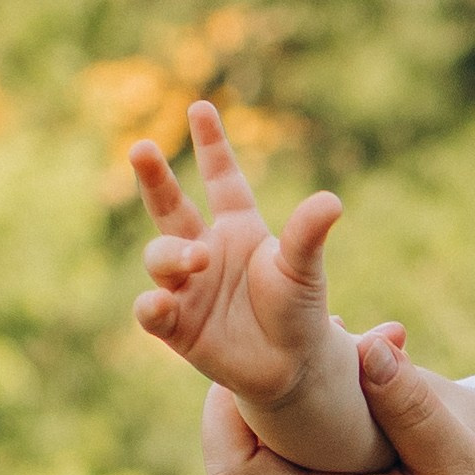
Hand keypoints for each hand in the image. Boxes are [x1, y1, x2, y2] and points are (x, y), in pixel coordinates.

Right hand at [131, 101, 342, 407]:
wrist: (292, 367)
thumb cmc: (299, 308)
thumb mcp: (304, 268)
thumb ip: (307, 235)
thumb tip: (331, 202)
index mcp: (238, 228)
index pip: (221, 179)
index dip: (211, 145)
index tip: (201, 107)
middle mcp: (205, 249)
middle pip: (171, 207)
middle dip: (155, 177)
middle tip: (143, 148)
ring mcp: (187, 287)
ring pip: (160, 257)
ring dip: (172, 254)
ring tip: (197, 259)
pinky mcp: (177, 326)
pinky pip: (153, 311)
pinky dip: (153, 304)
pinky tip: (160, 300)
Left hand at [201, 332, 474, 474]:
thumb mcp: (465, 467)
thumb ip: (412, 408)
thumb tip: (368, 344)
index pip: (232, 471)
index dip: (223, 411)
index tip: (261, 357)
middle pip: (242, 455)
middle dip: (267, 392)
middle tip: (320, 337)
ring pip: (266, 462)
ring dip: (291, 410)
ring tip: (347, 359)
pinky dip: (310, 436)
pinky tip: (358, 402)